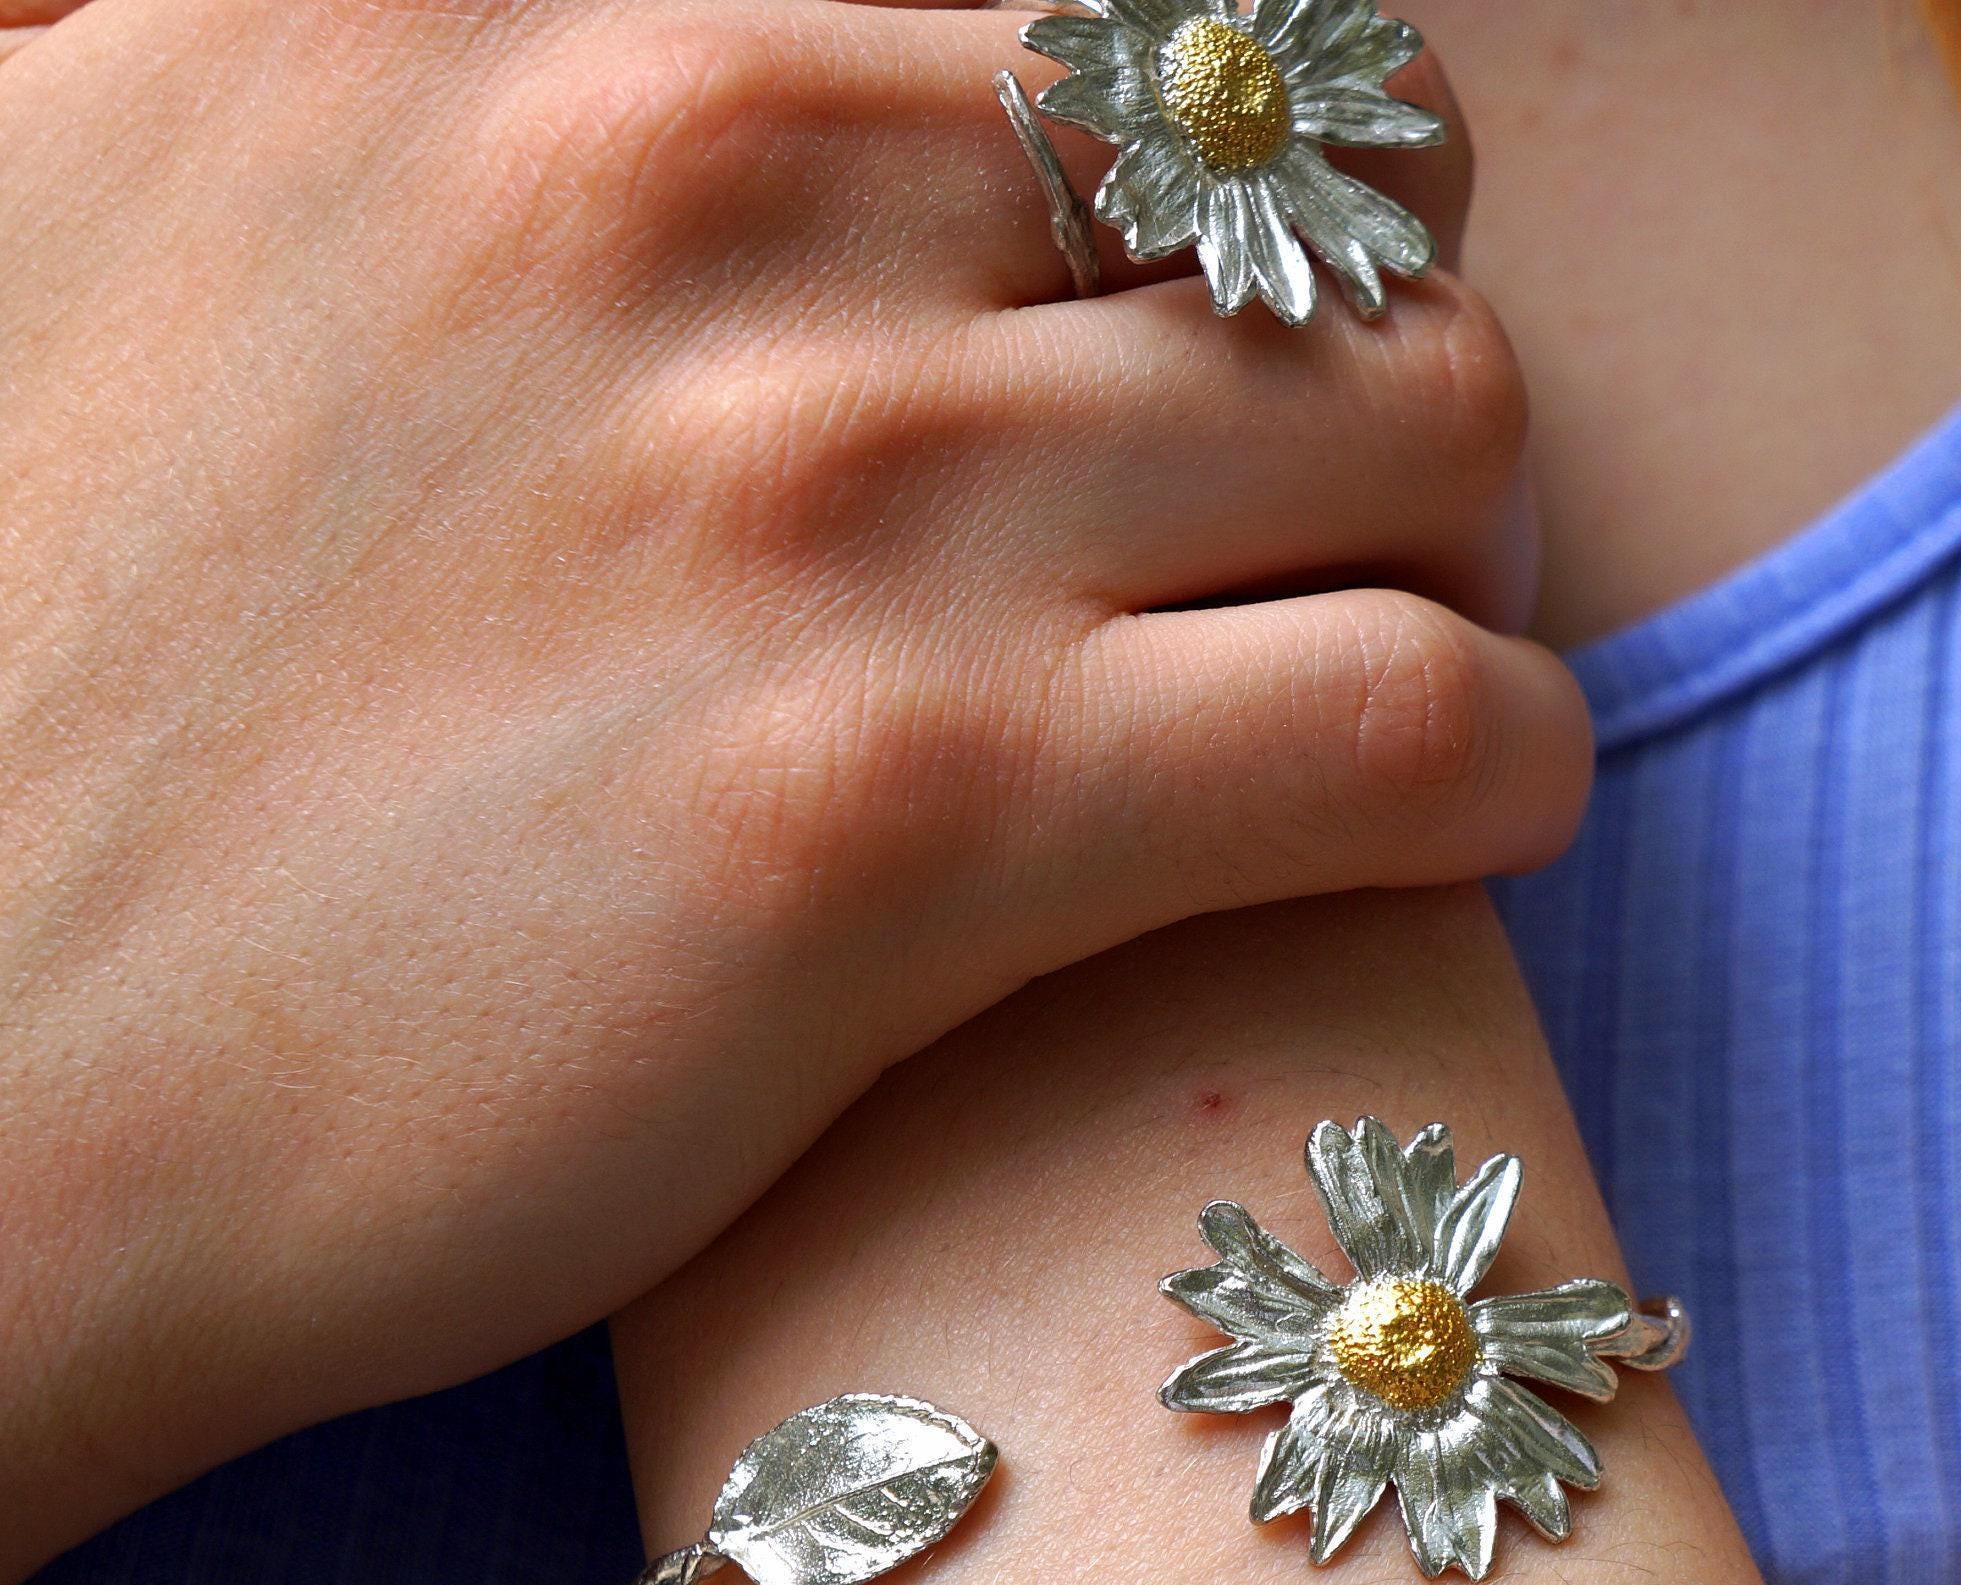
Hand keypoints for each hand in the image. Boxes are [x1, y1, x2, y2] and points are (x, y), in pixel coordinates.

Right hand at [0, 0, 1581, 1579]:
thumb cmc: (32, 661)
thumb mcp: (175, 182)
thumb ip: (468, 87)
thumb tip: (640, 62)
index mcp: (555, 1)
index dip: (1240, 134)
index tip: (1232, 285)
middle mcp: (698, 176)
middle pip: (1328, 153)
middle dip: (1390, 319)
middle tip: (1347, 483)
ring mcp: (820, 500)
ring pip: (1437, 417)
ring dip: (1480, 543)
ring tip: (1404, 648)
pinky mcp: (903, 824)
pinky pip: (1424, 722)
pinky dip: (1510, 760)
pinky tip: (1451, 811)